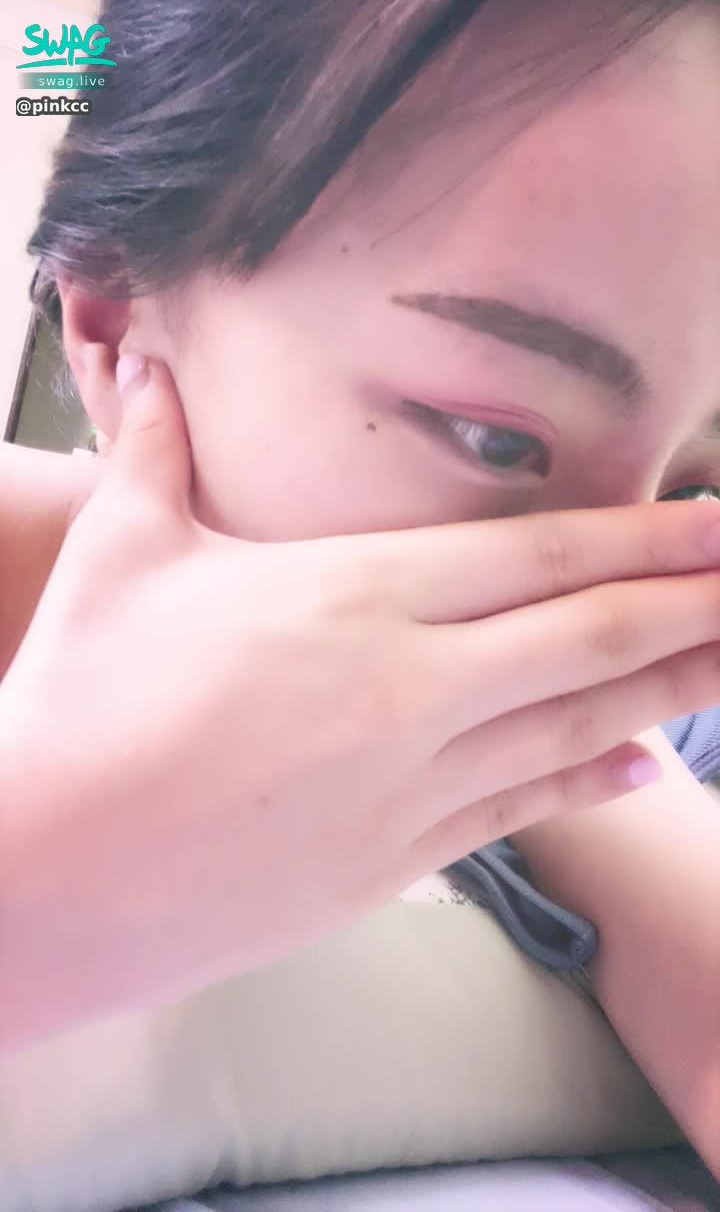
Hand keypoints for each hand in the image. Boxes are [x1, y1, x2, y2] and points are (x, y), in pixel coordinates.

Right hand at [3, 353, 719, 1047]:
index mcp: (354, 596)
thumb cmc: (79, 704)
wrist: (43, 873)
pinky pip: (520, 811)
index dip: (648, 539)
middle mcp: (408, 689)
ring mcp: (411, 785)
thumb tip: (153, 367)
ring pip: (575, 730)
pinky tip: (646, 768)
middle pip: (588, 641)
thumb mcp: (122, 554)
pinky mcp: (392, 862)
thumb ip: (154, 449)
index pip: (539, 557)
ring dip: (669, 694)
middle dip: (691, 610)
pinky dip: (591, 782)